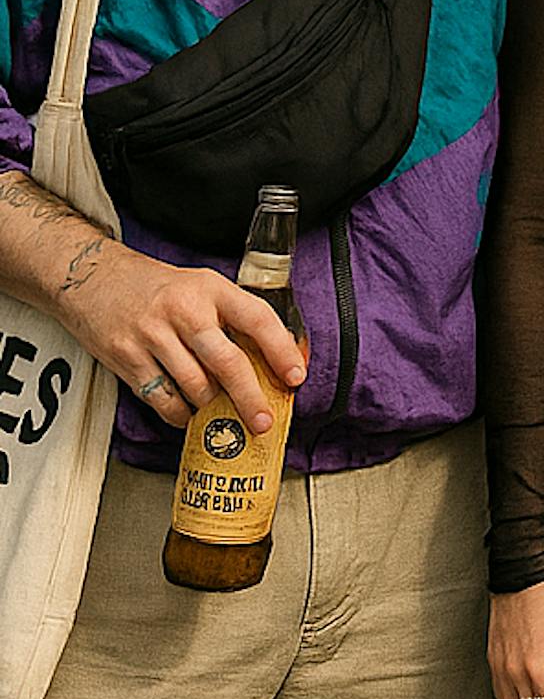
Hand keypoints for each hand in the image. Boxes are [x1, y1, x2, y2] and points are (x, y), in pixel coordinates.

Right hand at [58, 240, 305, 433]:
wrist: (93, 277)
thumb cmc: (157, 286)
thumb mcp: (201, 286)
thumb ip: (231, 315)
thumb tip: (270, 357)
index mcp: (211, 288)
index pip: (257, 318)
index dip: (281, 350)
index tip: (296, 376)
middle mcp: (184, 311)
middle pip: (227, 362)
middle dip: (250, 397)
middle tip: (263, 421)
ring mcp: (153, 335)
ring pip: (195, 386)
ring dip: (212, 408)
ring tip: (221, 414)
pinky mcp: (126, 358)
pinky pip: (162, 398)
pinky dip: (179, 414)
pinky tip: (188, 415)